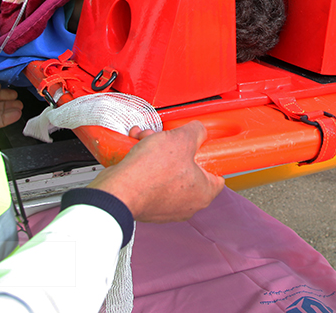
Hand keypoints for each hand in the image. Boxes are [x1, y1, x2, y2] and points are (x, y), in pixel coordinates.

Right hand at [89, 120, 223, 222]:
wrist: (119, 190)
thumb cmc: (151, 173)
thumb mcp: (182, 139)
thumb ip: (196, 131)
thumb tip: (199, 130)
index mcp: (202, 193)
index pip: (216, 175)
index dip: (208, 157)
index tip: (201, 148)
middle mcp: (186, 204)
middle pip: (187, 168)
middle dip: (174, 148)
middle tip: (167, 139)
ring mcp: (165, 206)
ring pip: (166, 170)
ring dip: (156, 151)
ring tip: (146, 140)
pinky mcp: (147, 204)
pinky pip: (150, 179)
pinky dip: (144, 164)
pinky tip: (135, 149)